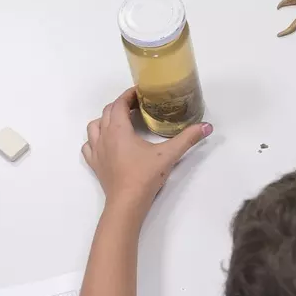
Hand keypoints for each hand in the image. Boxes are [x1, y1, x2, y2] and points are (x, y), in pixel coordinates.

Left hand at [83, 89, 210, 209]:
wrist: (127, 202)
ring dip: (105, 120)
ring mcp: (96, 150)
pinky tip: (105, 143)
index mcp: (119, 129)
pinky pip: (88, 145)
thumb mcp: (169, 155)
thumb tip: (207, 126)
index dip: (129, 95)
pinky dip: (95, 139)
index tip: (140, 93)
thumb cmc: (145, 176)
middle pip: (107, 112)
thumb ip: (188, 139)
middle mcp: (104, 136)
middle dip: (120, 105)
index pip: (120, 103)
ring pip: (94, 126)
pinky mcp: (94, 164)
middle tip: (136, 107)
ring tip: (119, 123)